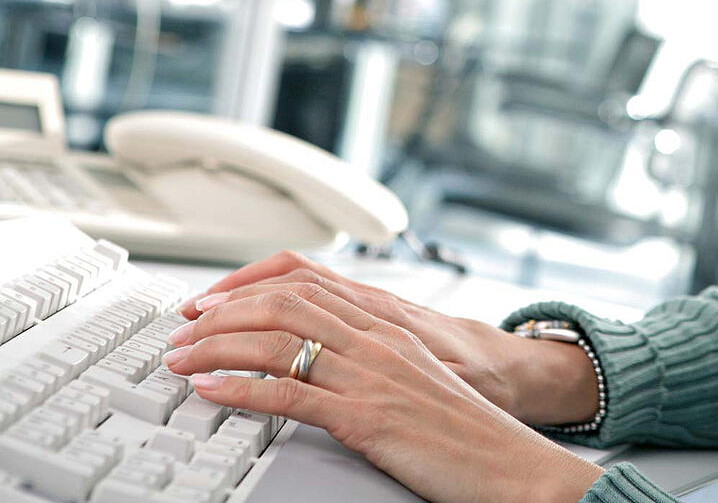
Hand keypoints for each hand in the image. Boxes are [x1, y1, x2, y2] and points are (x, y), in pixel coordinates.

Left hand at [164, 284, 602, 502]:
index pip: (308, 286)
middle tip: (182, 329)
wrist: (507, 460)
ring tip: (181, 359)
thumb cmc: (465, 428)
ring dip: (218, 347)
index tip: (210, 302)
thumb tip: (324, 360)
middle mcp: (377, 341)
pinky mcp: (366, 417)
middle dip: (222, 312)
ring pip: (279, 341)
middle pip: (285, 305)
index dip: (249, 288)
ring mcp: (371, 376)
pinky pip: (290, 395)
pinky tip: (211, 392)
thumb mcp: (416, 377)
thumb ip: (374, 359)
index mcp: (389, 328)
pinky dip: (241, 390)